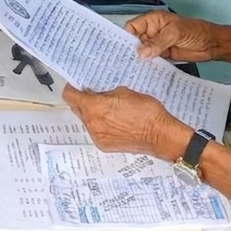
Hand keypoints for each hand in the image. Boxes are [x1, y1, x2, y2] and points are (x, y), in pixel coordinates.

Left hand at [62, 85, 189, 159]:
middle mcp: (92, 123)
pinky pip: (95, 132)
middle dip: (82, 100)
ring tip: (107, 109)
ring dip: (91, 114)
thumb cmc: (146, 112)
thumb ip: (105, 92)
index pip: (70, 96)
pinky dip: (100, 125)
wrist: (160, 135)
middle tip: (92, 95)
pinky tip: (114, 121)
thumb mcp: (124, 91)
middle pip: (76, 108)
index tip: (76, 86)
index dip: (72, 88)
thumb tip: (96, 92)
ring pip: (86, 121)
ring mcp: (97, 136)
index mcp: (94, 107)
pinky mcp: (104, 145)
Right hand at [124, 11, 217, 61]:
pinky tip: (145, 71)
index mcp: (152, 20)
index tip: (123, 49)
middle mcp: (152, 31)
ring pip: (142, 52)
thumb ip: (158, 42)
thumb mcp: (175, 33)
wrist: (212, 44)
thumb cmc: (197, 31)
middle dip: (131, 50)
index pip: (132, 27)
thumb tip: (141, 52)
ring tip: (133, 69)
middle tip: (125, 62)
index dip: (126, 37)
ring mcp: (156, 44)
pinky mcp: (162, 55)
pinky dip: (148, 65)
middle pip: (134, 41)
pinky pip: (151, 60)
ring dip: (139, 60)